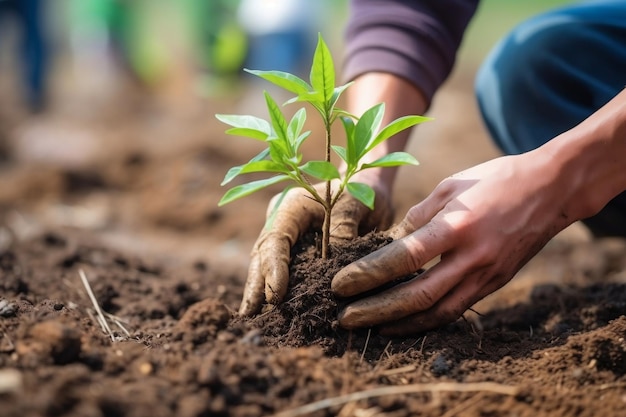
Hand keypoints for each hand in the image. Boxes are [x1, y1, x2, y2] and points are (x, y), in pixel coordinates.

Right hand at [239, 178, 393, 315]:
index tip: (275, 295)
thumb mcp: (355, 205)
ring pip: (266, 266)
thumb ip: (341, 232)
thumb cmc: (364, 191)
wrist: (370, 187)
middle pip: (262, 256)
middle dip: (256, 286)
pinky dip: (276, 292)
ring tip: (252, 320)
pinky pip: (284, 272)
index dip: (273, 268)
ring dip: (260, 292)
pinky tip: (271, 314)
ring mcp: (286, 237)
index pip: (275, 239)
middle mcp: (283, 222)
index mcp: (292, 206)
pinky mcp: (297, 251)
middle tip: (250, 316)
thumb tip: (333, 271)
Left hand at [332, 152, 576, 334]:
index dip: (368, 275)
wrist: (552, 189)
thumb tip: (392, 241)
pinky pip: (457, 309)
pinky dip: (429, 320)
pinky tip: (406, 322)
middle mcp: (472, 256)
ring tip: (370, 328)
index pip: (403, 258)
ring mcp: (487, 274)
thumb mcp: (451, 185)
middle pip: (417, 295)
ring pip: (438, 312)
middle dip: (376, 311)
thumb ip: (419, 215)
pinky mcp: (496, 283)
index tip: (340, 285)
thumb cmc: (497, 178)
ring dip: (400, 324)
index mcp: (456, 225)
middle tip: (345, 319)